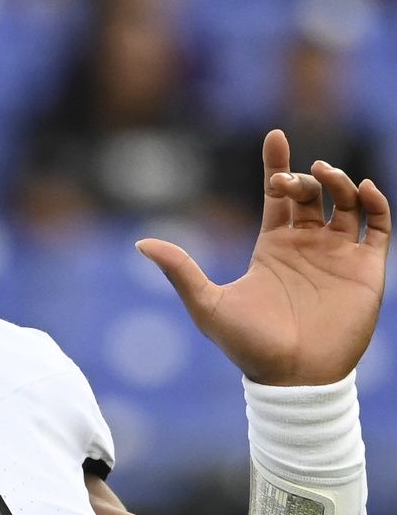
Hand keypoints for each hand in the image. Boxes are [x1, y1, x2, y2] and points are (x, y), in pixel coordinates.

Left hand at [137, 130, 389, 385]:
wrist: (293, 378)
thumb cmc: (248, 346)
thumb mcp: (206, 304)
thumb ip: (180, 270)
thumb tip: (141, 243)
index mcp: (272, 248)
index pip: (278, 195)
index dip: (277, 164)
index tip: (275, 135)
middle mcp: (307, 246)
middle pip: (311, 194)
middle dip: (303, 177)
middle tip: (291, 178)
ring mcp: (338, 255)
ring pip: (345, 203)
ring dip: (338, 182)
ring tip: (325, 175)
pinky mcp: (367, 269)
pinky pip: (378, 225)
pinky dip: (374, 202)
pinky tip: (361, 189)